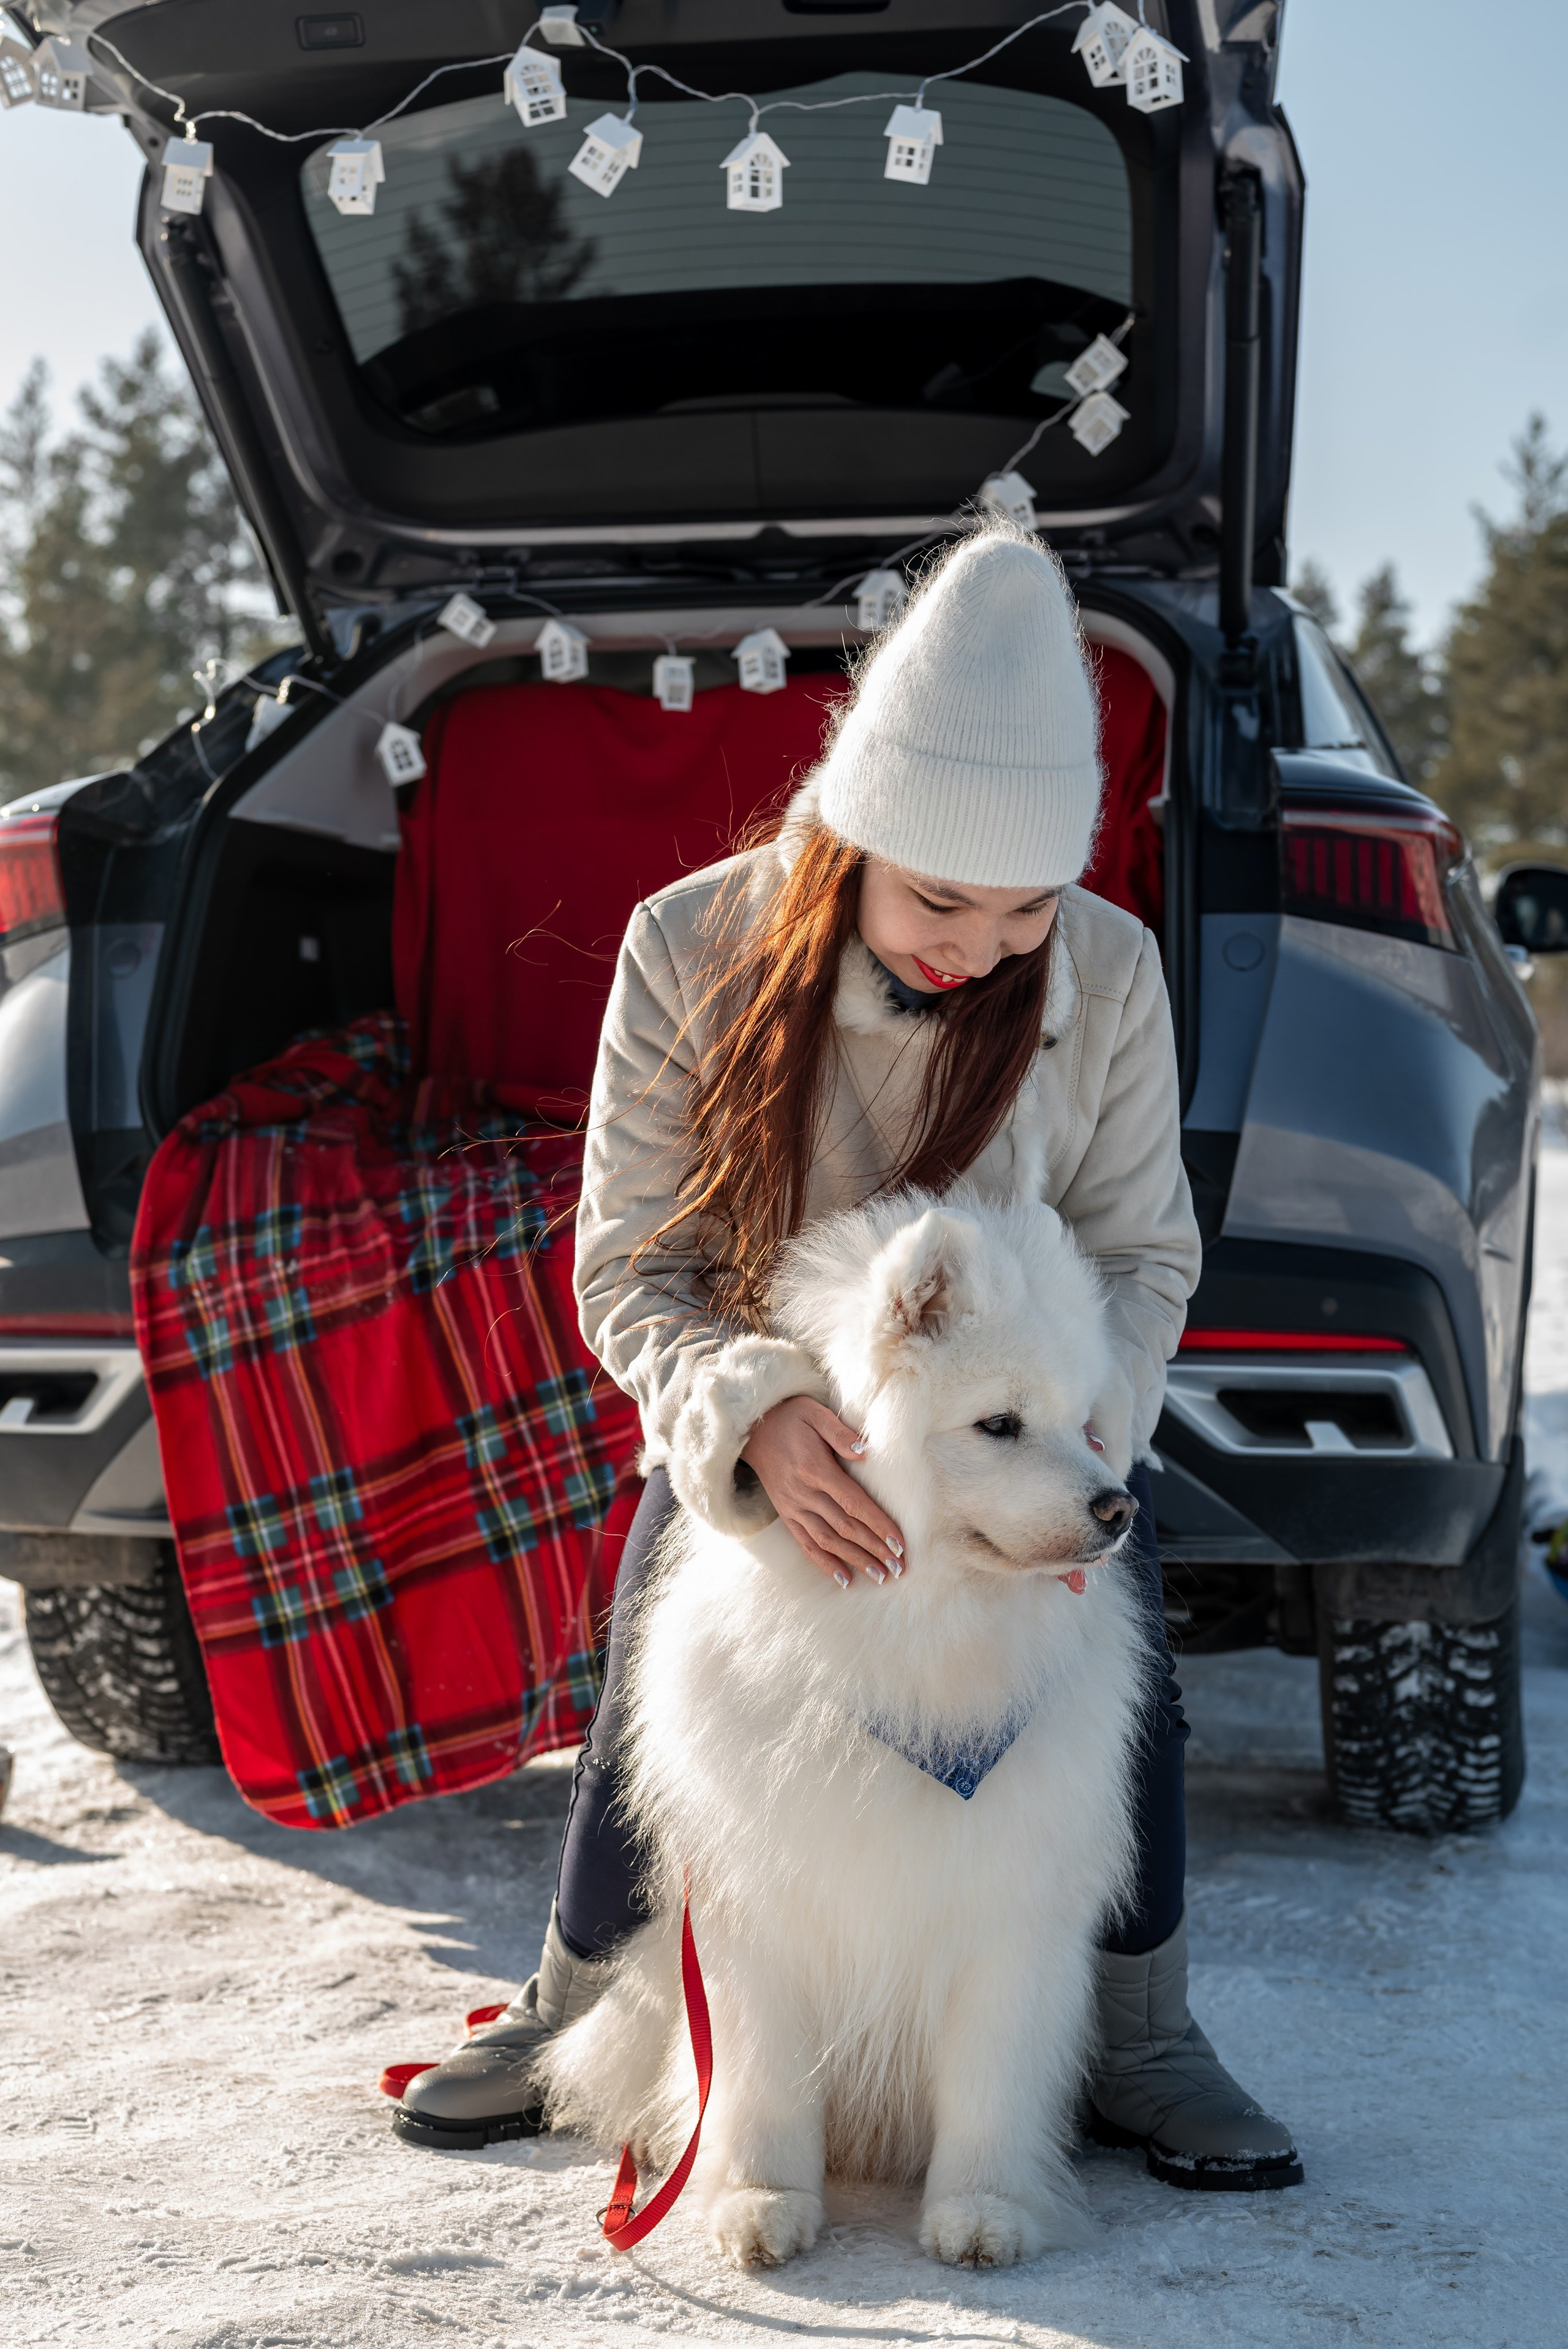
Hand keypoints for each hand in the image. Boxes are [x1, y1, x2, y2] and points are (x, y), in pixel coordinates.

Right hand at [741, 1396, 904, 1588]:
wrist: (751, 1430)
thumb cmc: (790, 1418)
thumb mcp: (815, 1413)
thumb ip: (840, 1433)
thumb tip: (865, 1452)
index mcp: (816, 1469)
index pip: (854, 1503)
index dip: (878, 1525)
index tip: (899, 1544)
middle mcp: (804, 1493)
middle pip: (846, 1528)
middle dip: (875, 1549)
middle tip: (900, 1568)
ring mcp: (793, 1507)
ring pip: (828, 1541)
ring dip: (856, 1561)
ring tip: (881, 1577)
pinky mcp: (786, 1515)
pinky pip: (806, 1544)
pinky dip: (825, 1564)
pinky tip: (845, 1580)